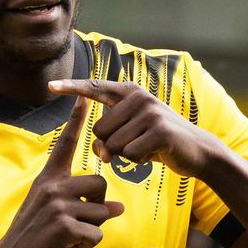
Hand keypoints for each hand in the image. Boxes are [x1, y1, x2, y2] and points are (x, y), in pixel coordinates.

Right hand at [0, 96, 124, 247]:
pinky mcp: (64, 226)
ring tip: (69, 237)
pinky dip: (87, 246)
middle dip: (98, 207)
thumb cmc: (35, 236)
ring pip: (102, 211)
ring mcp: (57, 205)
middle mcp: (52, 186)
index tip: (84, 97)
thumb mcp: (53, 212)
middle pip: (100, 184)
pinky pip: (96, 234)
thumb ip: (82, 204)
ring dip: (92, 230)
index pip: (65, 144)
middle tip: (79, 223)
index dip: (76, 120)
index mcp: (48, 179)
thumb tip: (118, 207)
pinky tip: (67, 247)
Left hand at [49, 79, 216, 178]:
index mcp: (129, 92)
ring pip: (113, 145)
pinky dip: (138, 161)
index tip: (50, 86)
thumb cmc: (157, 142)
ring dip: (126, 155)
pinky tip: (154, 154)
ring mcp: (149, 111)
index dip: (72, 88)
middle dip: (112, 146)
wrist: (197, 150)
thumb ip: (109, 139)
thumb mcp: (131, 135)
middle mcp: (138, 97)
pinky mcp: (159, 129)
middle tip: (135, 144)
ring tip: (146, 148)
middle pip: (99, 131)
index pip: (94, 88)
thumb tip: (101, 153)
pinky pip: (129, 154)